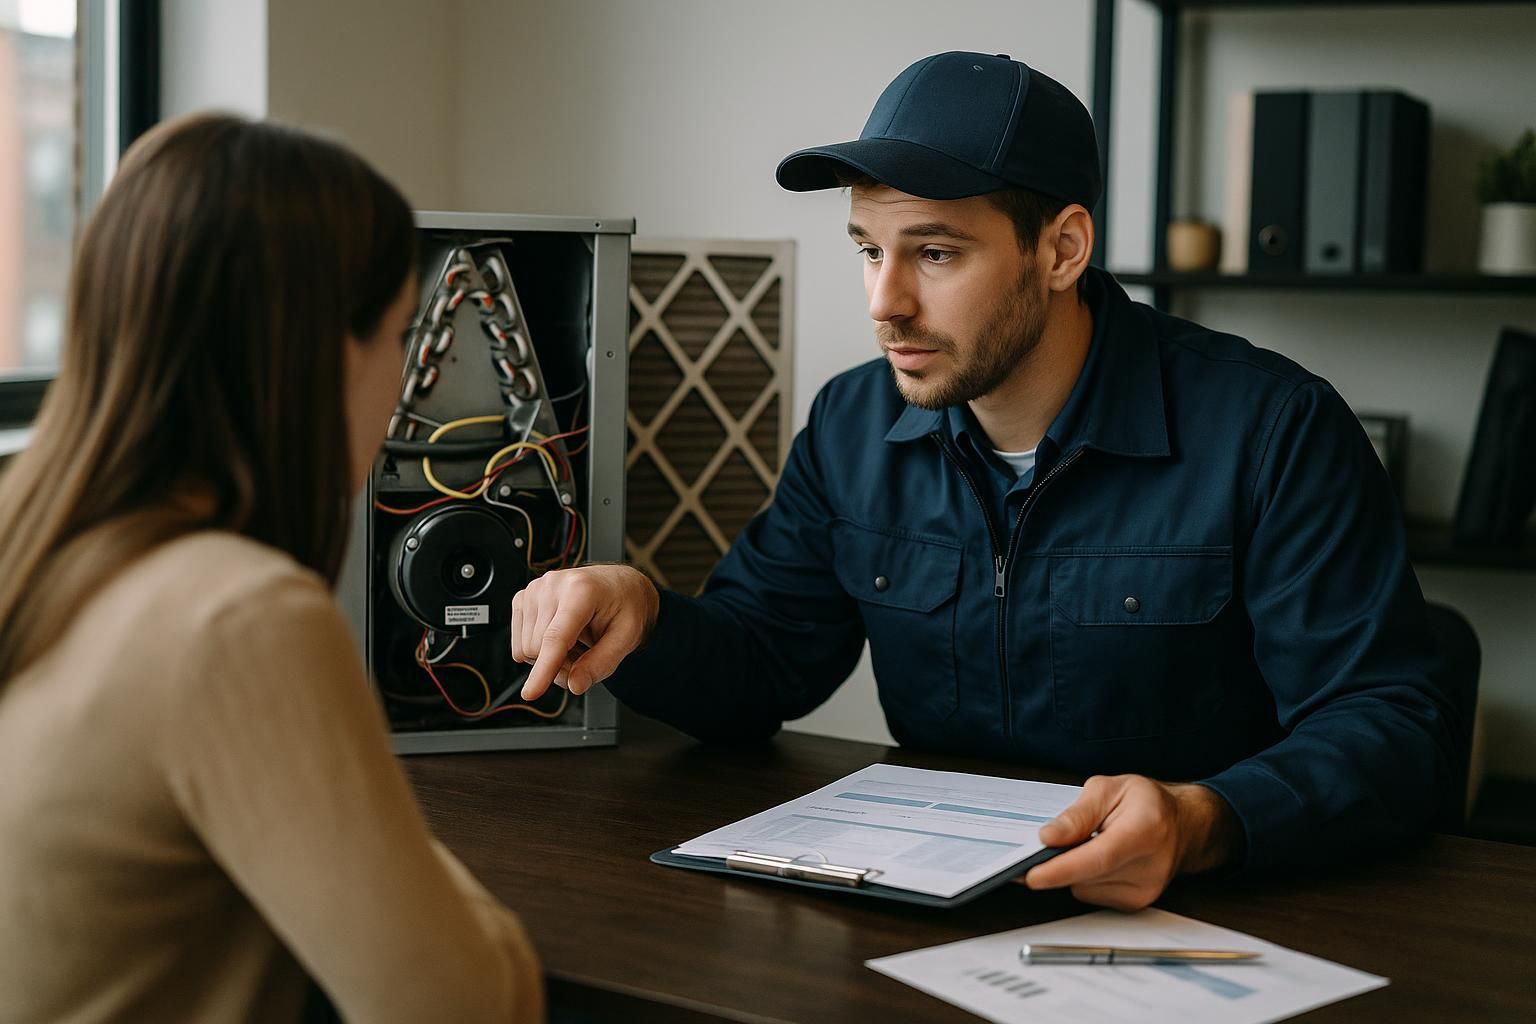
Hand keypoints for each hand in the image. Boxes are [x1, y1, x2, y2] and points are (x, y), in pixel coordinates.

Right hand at [510, 565, 659, 700]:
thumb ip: (601, 663)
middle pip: (539, 649)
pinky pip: (519, 644)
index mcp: (581, 590)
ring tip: (576, 644)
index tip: (530, 693)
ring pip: (526, 649)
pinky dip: (539, 651)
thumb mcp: (627, 637)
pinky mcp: (522, 598)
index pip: (556, 637)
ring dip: (550, 659)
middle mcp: (552, 585)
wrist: (618, 584)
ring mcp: (534, 590)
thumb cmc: (624, 606)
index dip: (543, 669)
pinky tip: (561, 638)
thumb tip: (574, 685)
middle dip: (561, 665)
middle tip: (586, 655)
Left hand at [1021, 775, 1239, 910]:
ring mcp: (1145, 891)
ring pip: (1082, 887)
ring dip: (1074, 868)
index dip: (1062, 868)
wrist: (1184, 826)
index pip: (1098, 858)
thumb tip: (1048, 837)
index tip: (1031, 875)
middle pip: (1086, 875)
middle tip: (1046, 844)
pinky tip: (1100, 860)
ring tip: (1092, 843)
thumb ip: (1077, 814)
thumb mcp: (1109, 789)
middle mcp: (1150, 868)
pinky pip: (1090, 894)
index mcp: (1145, 830)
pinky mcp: (1135, 904)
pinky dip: (1085, 878)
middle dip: (1057, 861)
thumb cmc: (1148, 803)